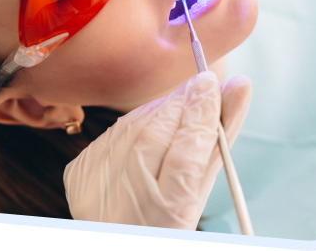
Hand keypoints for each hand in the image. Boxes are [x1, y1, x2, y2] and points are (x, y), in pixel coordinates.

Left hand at [63, 71, 251, 229]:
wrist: (116, 234)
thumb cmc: (165, 216)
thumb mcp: (198, 187)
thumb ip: (216, 141)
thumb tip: (238, 87)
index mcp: (164, 215)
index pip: (186, 152)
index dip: (201, 112)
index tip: (211, 81)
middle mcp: (122, 201)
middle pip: (155, 132)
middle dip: (181, 103)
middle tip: (201, 85)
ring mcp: (93, 185)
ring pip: (132, 125)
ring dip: (158, 111)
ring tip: (178, 107)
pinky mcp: (77, 173)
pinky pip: (112, 133)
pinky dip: (133, 124)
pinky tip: (146, 129)